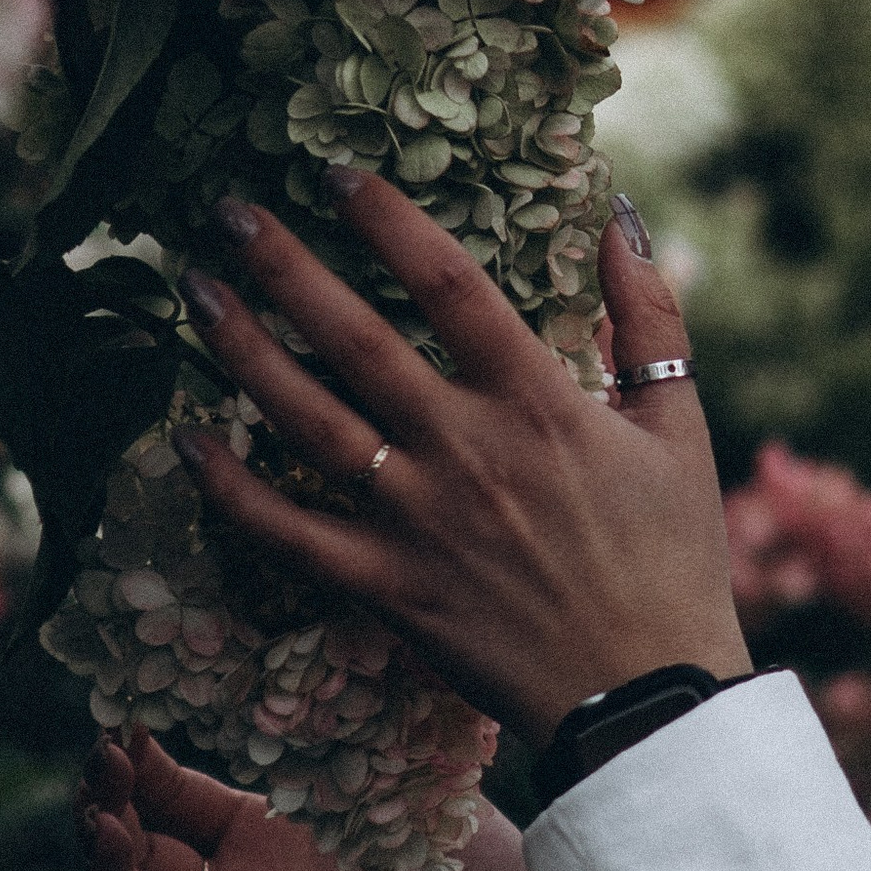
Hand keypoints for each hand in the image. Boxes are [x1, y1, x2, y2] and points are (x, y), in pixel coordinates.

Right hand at [78, 729, 542, 870]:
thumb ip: (351, 720)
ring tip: (103, 825)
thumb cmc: (469, 862)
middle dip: (104, 812)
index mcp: (259, 838)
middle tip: (99, 765)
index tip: (114, 723)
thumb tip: (328, 625)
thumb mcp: (400, 775)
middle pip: (138, 859)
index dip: (130, 768)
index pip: (166, 800)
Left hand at [173, 177, 750, 746]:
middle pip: (357, 340)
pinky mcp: (388, 590)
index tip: (336, 175)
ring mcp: (419, 522)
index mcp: (539, 403)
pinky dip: (235, 493)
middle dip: (286, 268)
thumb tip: (621, 217)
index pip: (450, 286)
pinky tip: (190, 445)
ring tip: (197, 296)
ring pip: (310, 423)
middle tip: (230, 213)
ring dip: (244, 354)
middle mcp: (467, 451)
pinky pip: (291, 536)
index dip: (388, 222)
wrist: (646, 695)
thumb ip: (651, 318)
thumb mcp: (680, 426)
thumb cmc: (672, 558)